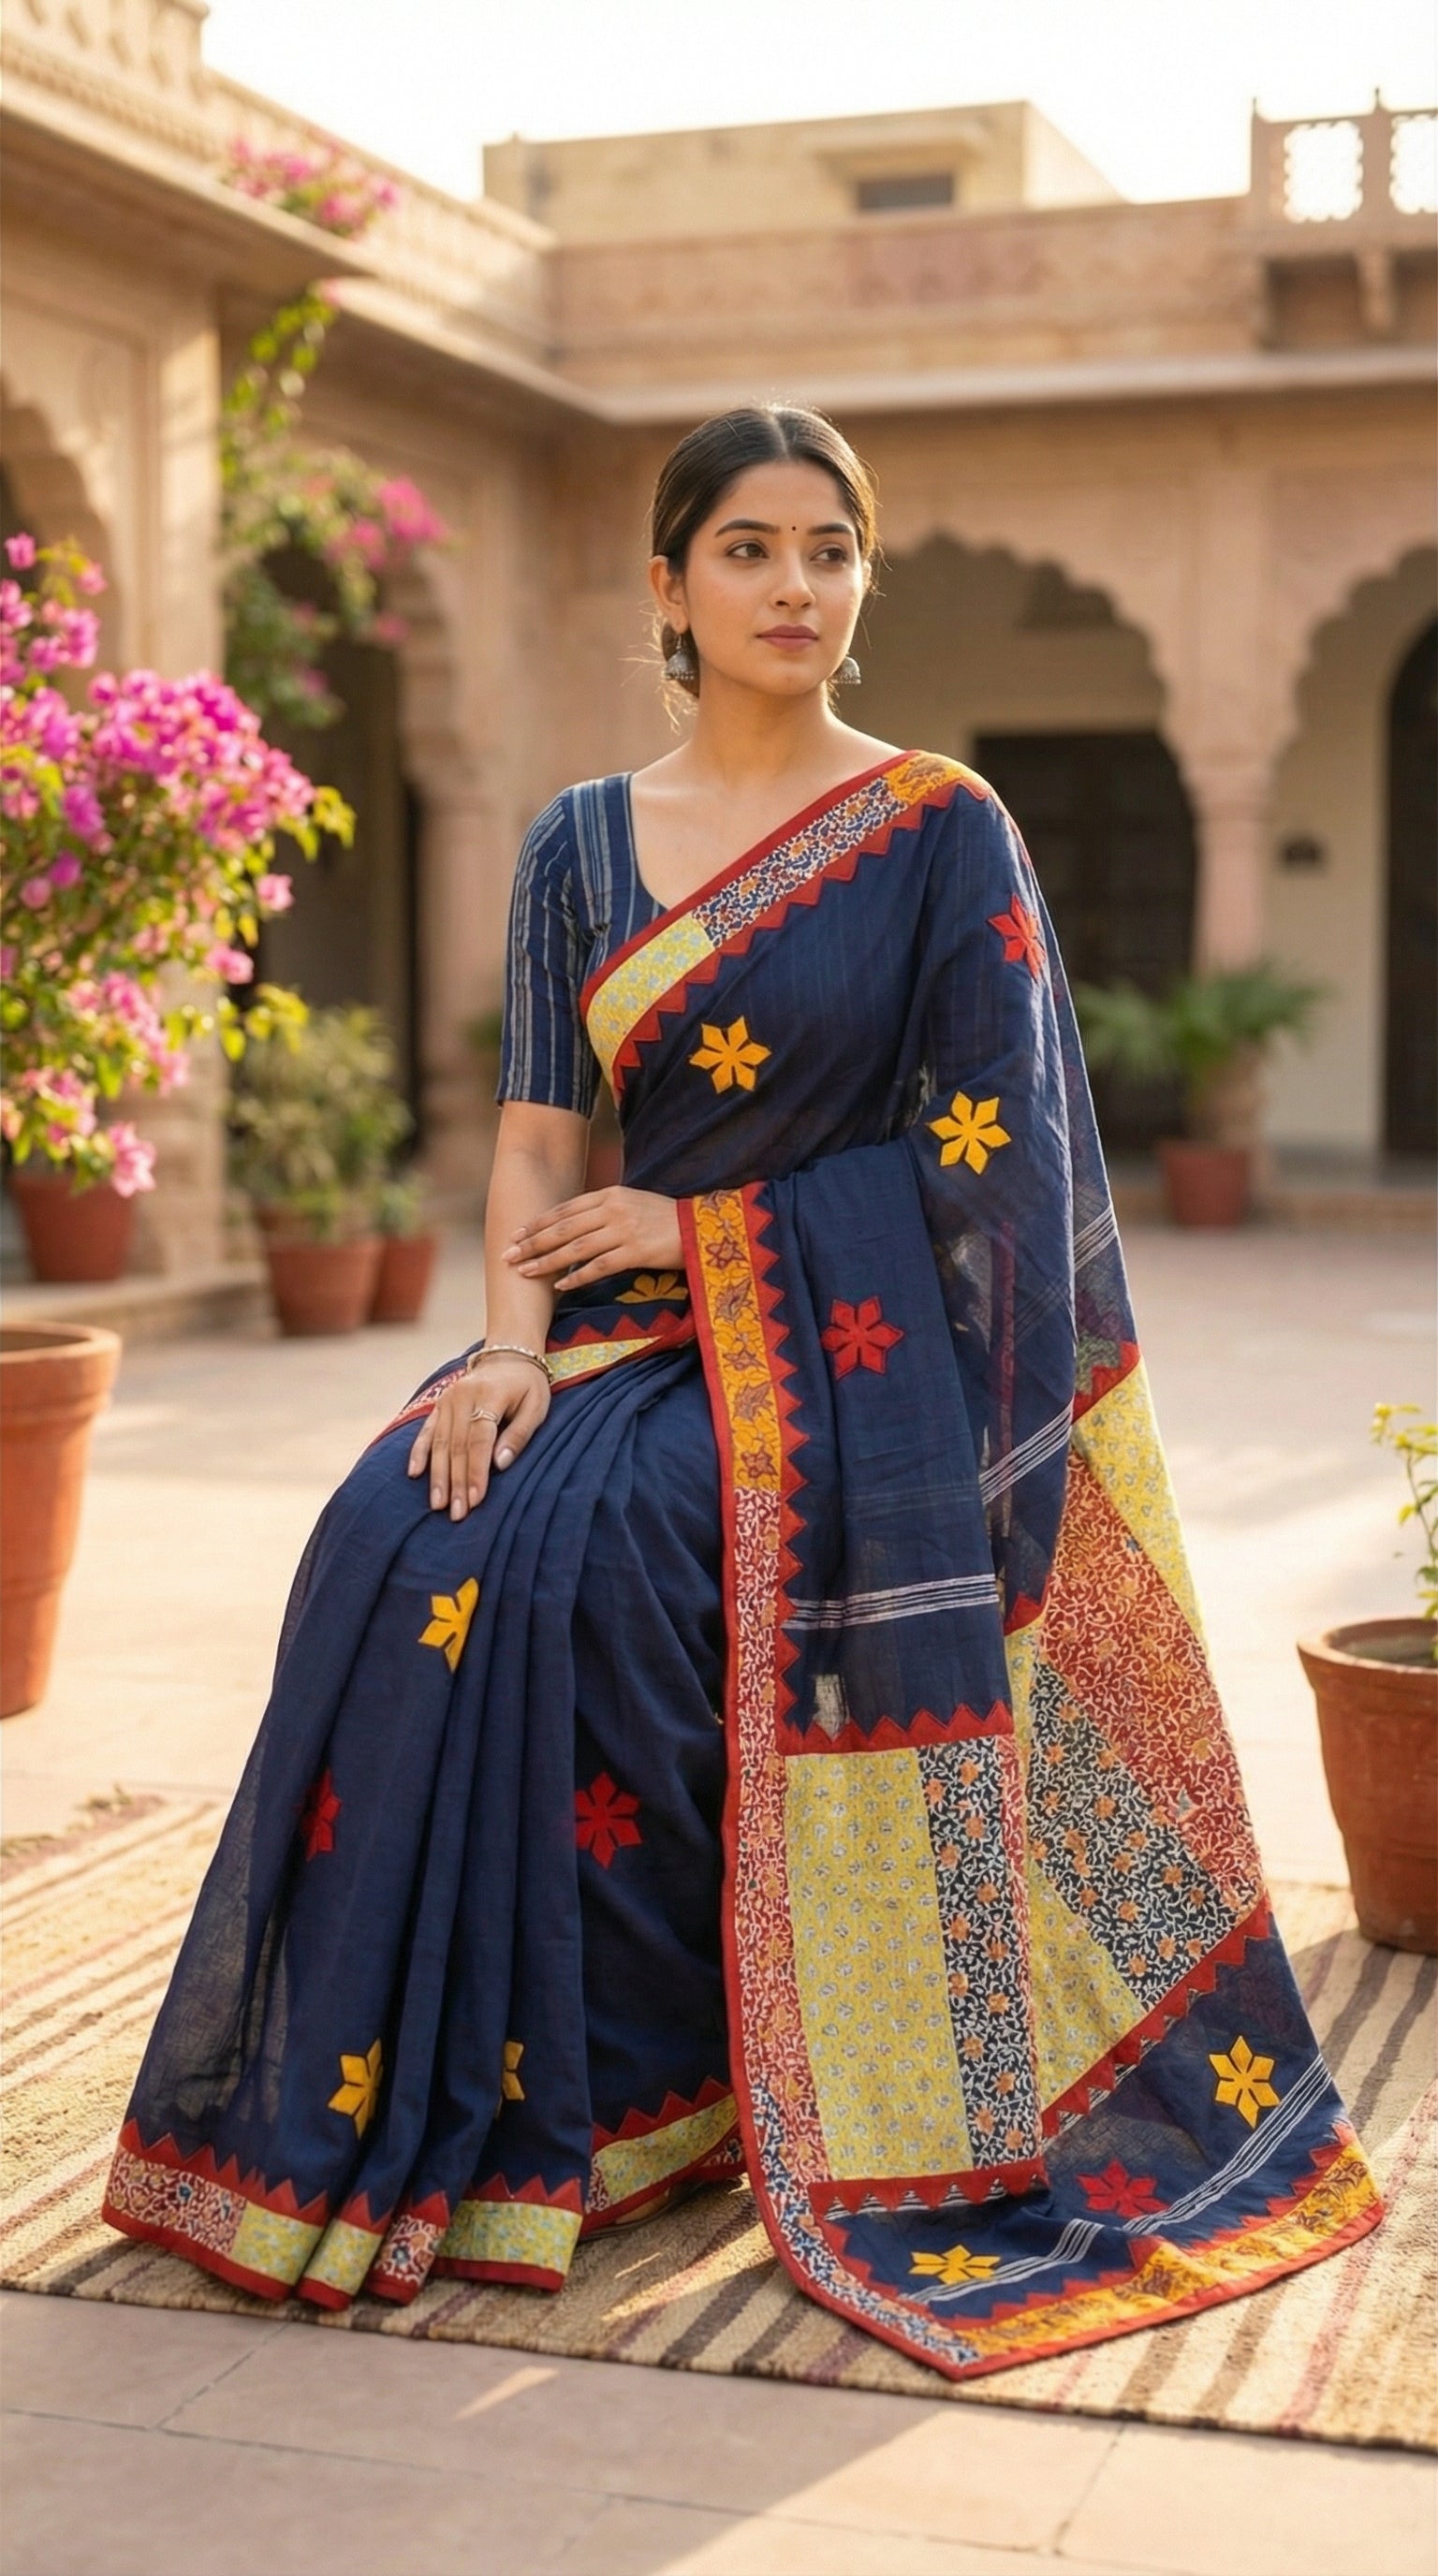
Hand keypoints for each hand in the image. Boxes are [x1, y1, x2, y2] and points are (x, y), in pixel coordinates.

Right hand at [406, 1356, 548, 1518]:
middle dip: (456, 1483)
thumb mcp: (536, 1406)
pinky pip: (426, 1431)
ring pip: (439, 1443)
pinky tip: (414, 1474)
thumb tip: (500, 1465)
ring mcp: (447, 1400)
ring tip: (437, 1505)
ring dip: (437, 1476)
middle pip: (456, 1446)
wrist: (507, 1355)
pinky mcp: (439, 1404)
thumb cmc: (527, 1385)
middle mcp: (462, 1397)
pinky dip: (419, 1453)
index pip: (479, 1440)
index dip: (476, 1472)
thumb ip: (519, 1434)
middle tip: (456, 1514)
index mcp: (489, 1395)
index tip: (476, 1500)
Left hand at [504, 1186, 683, 1293]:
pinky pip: (598, 1267)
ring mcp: (624, 1230)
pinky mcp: (636, 1252)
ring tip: (525, 1271)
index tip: (517, 1234)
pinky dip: (576, 1277)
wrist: (700, 1228)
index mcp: (610, 1194)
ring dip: (546, 1261)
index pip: (566, 1209)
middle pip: (563, 1228)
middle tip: (508, 1255)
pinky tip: (559, 1286)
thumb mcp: (632, 1203)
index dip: (538, 1222)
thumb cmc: (665, 1218)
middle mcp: (613, 1209)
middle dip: (533, 1243)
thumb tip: (572, 1225)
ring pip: (575, 1248)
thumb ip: (603, 1209)